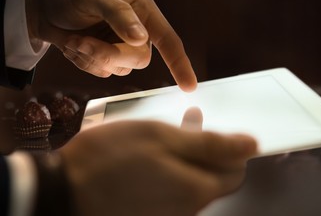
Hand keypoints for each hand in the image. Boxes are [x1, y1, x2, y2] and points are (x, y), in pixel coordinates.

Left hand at [25, 0, 196, 91]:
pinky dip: (84, 62)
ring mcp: (121, 46)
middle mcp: (137, 30)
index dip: (181, 64)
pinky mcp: (105, 58)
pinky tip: (73, 45)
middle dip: (110, 55)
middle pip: (139, 59)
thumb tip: (141, 39)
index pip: (169, 40)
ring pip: (119, 69)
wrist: (39, 6)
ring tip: (74, 39)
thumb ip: (118, 14)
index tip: (189, 87)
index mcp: (143, 10)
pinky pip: (102, 72)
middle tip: (83, 43)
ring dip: (92, 57)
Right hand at [59, 119, 256, 215]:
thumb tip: (252, 145)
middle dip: (207, 149)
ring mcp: (168, 215)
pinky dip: (168, 171)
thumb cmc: (109, 161)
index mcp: (197, 190)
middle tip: (189, 123)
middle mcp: (188, 209)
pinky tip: (150, 155)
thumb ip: (212, 144)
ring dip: (186, 157)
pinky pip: (170, 191)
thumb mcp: (163, 138)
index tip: (216, 128)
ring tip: (166, 132)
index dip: (231, 148)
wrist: (60, 194)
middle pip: (213, 178)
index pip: (237, 172)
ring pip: (190, 182)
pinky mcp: (149, 214)